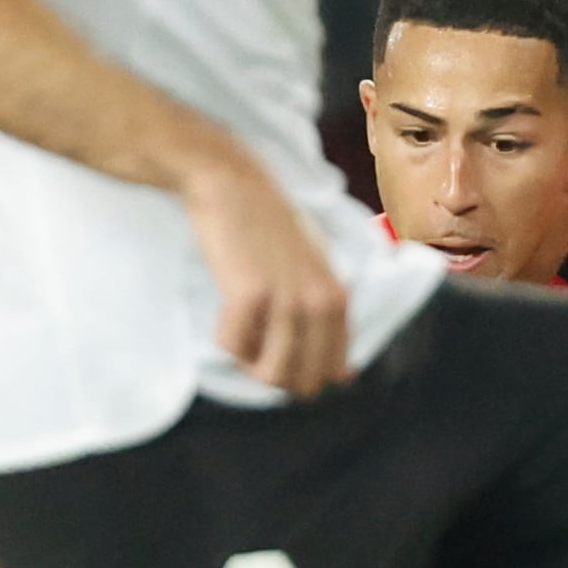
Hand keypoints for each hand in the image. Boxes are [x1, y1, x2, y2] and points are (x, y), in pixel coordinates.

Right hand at [189, 155, 351, 395]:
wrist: (234, 186)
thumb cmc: (271, 228)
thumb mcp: (317, 270)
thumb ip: (331, 319)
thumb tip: (343, 378)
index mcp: (339, 300)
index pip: (334, 371)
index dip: (304, 376)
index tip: (281, 356)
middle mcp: (320, 303)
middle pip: (304, 381)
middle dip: (276, 376)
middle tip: (254, 349)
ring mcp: (287, 300)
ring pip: (271, 374)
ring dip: (249, 364)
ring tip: (241, 332)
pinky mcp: (250, 295)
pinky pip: (234, 347)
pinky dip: (224, 339)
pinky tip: (224, 312)